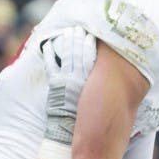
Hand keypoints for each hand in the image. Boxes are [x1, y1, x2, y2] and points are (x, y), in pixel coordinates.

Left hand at [42, 27, 95, 146]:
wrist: (70, 131)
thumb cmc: (88, 117)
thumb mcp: (100, 98)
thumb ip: (103, 85)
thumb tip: (110, 76)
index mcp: (93, 79)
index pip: (94, 55)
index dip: (93, 42)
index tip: (93, 33)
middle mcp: (82, 77)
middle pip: (82, 51)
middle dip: (80, 37)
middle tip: (80, 27)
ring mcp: (68, 79)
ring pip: (68, 54)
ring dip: (68, 41)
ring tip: (68, 31)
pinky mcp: (55, 83)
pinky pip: (51, 64)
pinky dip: (50, 53)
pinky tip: (48, 44)